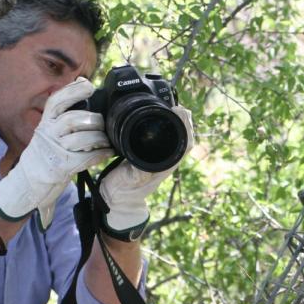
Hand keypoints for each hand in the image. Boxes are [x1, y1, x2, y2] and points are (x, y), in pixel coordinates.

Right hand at [0, 78, 111, 229]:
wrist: (28, 182)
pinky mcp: (62, 167)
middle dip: (93, 120)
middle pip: (73, 119)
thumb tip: (82, 83)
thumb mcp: (49, 130)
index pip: (56, 101)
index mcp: (45, 122)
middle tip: (103, 123)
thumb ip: (63, 112)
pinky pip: (86, 157)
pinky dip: (101, 154)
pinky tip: (108, 152)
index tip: (88, 85)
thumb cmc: (45, 154)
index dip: (73, 91)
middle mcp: (47, 134)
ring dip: (99, 138)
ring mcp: (54, 151)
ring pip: (81, 138)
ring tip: (106, 140)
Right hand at [99, 106, 193, 240]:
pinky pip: (164, 136)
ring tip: (171, 106)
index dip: (185, 125)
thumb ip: (139, 172)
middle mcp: (167, 159)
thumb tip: (145, 162)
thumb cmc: (124, 190)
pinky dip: (164, 124)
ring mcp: (161, 156)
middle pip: (184, 135)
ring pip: (176, 135)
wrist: (117, 199)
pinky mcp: (151, 153)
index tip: (179, 109)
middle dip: (183, 118)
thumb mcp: (131, 180)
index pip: (185, 142)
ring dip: (175, 120)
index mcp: (165, 164)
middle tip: (176, 104)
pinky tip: (159, 116)